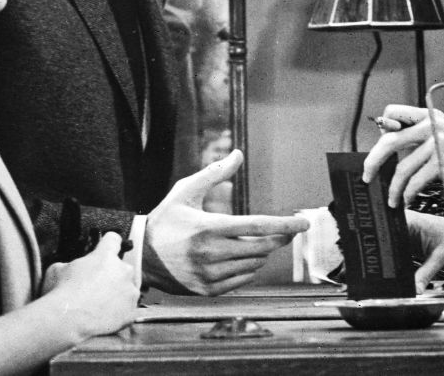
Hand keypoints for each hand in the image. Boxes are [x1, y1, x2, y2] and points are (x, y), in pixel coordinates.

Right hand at [40, 232, 139, 335]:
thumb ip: (70, 263)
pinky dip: (119, 311)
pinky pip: (128, 307)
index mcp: (105, 256)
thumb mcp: (56, 269)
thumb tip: (69, 268)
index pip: (113, 239)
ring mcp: (129, 291)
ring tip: (98, 304)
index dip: (108, 244)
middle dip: (110, 274)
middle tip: (94, 286)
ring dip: (116, 293)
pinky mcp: (131, 310)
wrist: (67, 321)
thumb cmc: (61, 294)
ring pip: (126, 288)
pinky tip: (104, 315)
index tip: (106, 248)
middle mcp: (122, 270)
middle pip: (120, 267)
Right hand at [143, 150, 310, 295]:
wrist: (140, 256)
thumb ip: (214, 173)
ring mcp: (209, 274)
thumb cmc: (166, 219)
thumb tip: (238, 154)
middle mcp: (211, 253)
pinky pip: (243, 279)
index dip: (285, 224)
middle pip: (262, 247)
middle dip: (279, 238)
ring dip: (261, 252)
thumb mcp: (186, 191)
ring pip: (254, 264)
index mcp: (208, 227)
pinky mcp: (207, 289)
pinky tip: (240, 257)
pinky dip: (248, 267)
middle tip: (287, 231)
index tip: (303, 223)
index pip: (257, 226)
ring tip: (253, 241)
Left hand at [362, 104, 443, 207]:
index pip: (394, 112)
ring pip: (403, 168)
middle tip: (367, 177)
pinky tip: (408, 200)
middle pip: (390, 140)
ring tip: (393, 200)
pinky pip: (417, 181)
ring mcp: (439, 143)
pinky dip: (409, 194)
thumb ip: (423, 141)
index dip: (382, 130)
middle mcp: (433, 126)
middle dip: (373, 161)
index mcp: (431, 117)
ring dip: (394, 188)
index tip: (378, 149)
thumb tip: (394, 155)